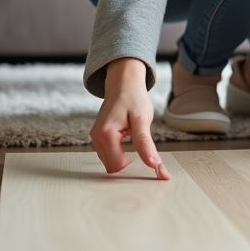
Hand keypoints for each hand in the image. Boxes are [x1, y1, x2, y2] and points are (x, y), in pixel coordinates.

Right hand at [89, 57, 170, 179]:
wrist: (124, 82)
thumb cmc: (133, 97)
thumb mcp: (143, 120)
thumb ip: (145, 144)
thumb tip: (154, 165)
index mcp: (106, 134)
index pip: (117, 165)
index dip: (134, 167)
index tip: (149, 162)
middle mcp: (96, 137)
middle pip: (111, 166)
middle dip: (128, 165)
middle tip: (144, 151)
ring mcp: (95, 136)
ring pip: (109, 161)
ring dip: (123, 158)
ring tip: (135, 143)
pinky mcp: (98, 135)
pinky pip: (107, 153)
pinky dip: (119, 153)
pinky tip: (128, 142)